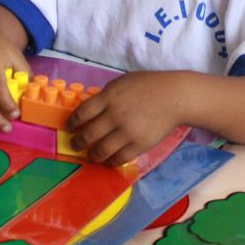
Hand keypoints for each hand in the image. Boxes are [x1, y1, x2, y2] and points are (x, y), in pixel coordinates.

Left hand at [63, 70, 185, 165]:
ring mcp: (127, 132)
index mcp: (109, 97)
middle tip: (75, 145)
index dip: (72, 123)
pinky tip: (108, 160)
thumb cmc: (149, 85)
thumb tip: (91, 110)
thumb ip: (106, 96)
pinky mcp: (139, 144)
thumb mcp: (123, 83)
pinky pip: (119, 158)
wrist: (176, 97)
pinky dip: (111, 161)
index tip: (69, 128)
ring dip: (92, 155)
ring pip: (101, 150)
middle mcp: (114, 115)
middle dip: (78, 142)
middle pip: (88, 135)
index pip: (82, 113)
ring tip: (91, 156)